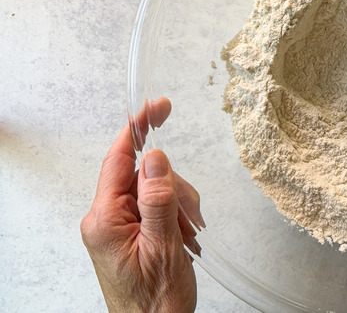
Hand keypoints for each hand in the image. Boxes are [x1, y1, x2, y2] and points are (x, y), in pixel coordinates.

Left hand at [81, 98, 203, 312]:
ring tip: (186, 236)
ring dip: (180, 206)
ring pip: (157, 188)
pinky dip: (178, 216)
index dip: (138, 129)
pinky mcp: (133, 230)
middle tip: (188, 219)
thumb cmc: (154, 302)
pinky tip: (184, 237)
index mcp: (105, 219)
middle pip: (145, 174)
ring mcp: (120, 224)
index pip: (119, 160)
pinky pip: (159, 205)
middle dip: (174, 189)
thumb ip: (157, 200)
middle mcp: (107, 218)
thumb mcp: (163, 248)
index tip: (157, 106)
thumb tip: (155, 157)